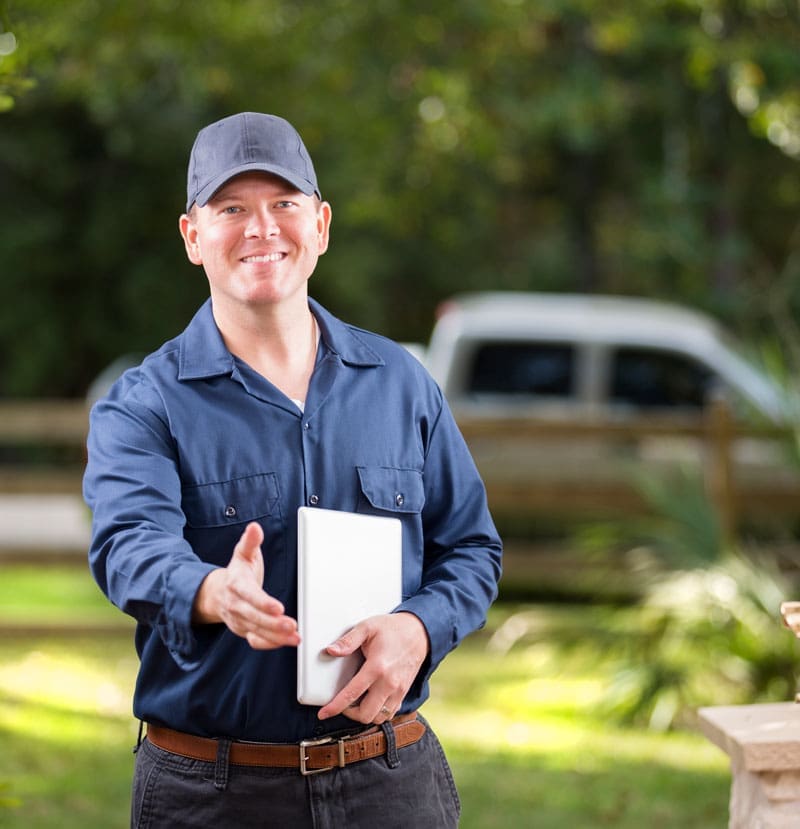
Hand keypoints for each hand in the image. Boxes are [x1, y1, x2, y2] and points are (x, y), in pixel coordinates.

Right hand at [192, 522, 299, 649]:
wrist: (218, 593)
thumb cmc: (237, 572)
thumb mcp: (243, 554)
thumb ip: (250, 542)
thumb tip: (255, 527)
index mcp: (236, 584)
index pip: (249, 595)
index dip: (263, 603)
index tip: (278, 608)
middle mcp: (236, 605)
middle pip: (254, 617)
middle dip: (273, 624)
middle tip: (292, 625)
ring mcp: (239, 620)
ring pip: (256, 631)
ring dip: (275, 636)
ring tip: (295, 637)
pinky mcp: (244, 631)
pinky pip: (255, 641)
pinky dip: (269, 644)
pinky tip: (285, 642)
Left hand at [317, 612, 428, 723]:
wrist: (420, 632)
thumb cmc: (393, 629)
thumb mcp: (368, 627)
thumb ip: (348, 640)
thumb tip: (331, 651)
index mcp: (377, 667)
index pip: (352, 694)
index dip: (335, 707)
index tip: (324, 713)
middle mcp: (389, 683)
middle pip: (365, 714)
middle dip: (349, 713)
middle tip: (342, 703)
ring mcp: (398, 690)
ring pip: (378, 718)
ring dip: (364, 714)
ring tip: (355, 703)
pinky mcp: (404, 693)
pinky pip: (390, 714)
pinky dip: (378, 713)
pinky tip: (371, 701)